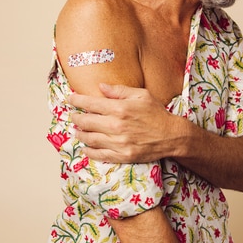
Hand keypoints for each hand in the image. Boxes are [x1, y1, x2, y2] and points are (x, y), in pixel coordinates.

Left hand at [68, 83, 184, 163]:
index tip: (70, 98)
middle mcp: (116, 126)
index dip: (76, 100)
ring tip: (77, 130)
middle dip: (76, 117)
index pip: (90, 104)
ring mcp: (118, 143)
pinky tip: (85, 148)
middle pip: (86, 122)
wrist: (172, 136)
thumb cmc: (157, 114)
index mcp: (119, 109)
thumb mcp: (141, 95)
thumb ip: (119, 91)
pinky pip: (99, 155)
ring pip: (89, 139)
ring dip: (80, 134)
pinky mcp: (122, 156)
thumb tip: (101, 86)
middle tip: (73, 115)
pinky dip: (89, 151)